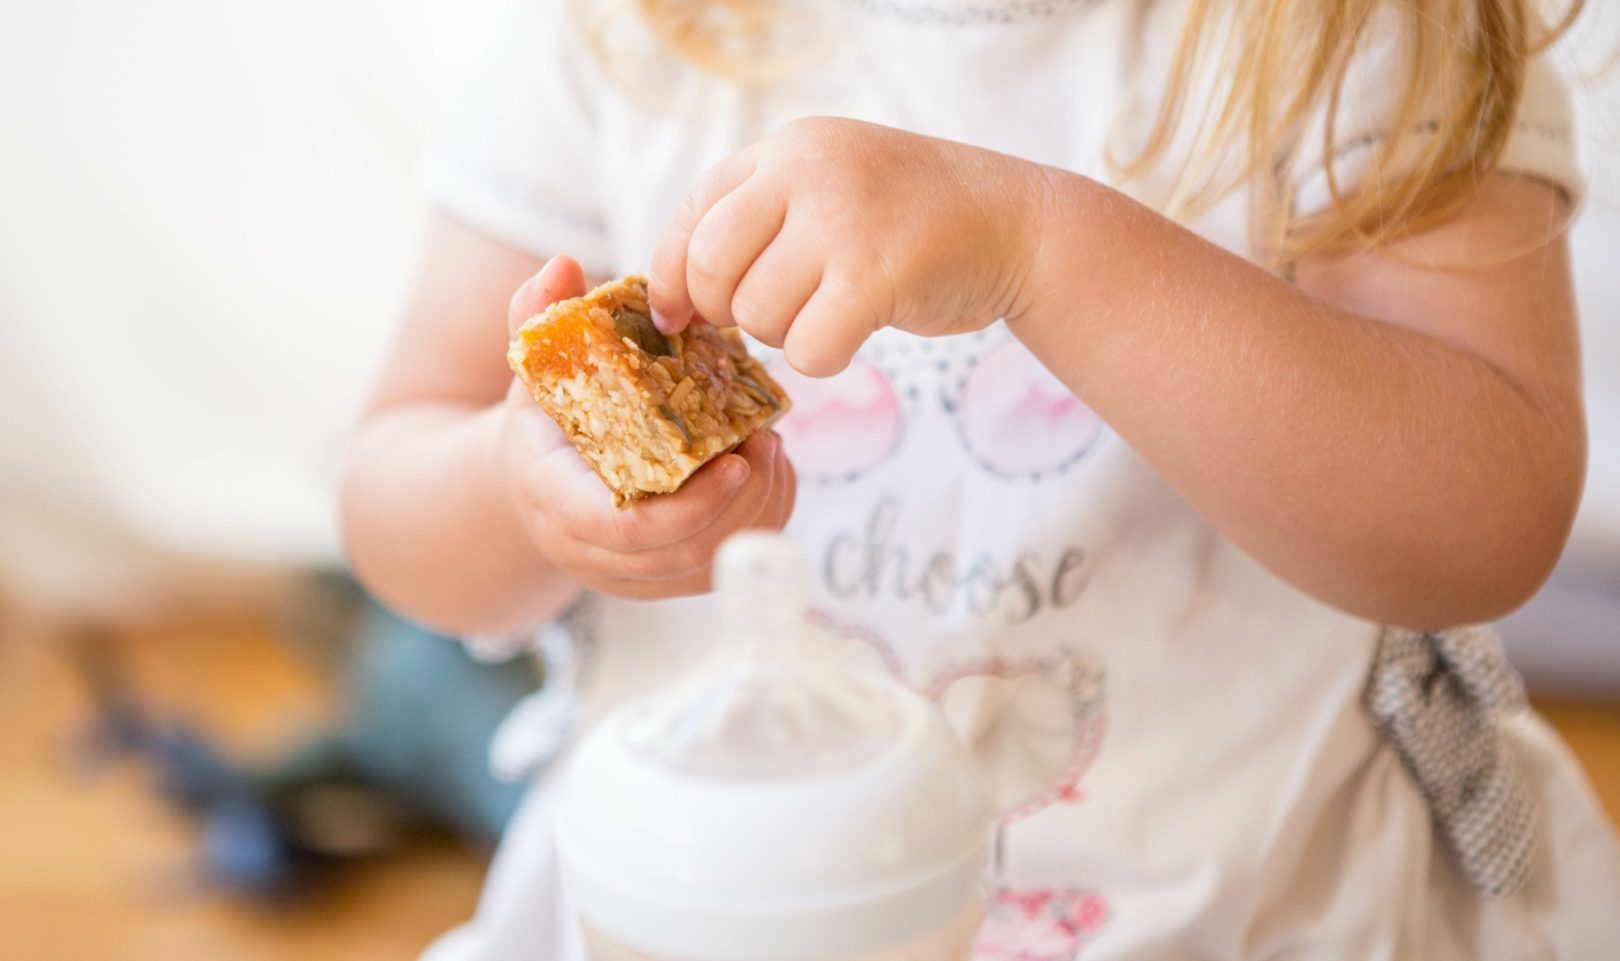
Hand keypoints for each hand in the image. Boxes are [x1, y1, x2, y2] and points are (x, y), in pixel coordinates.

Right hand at [499, 256, 796, 598]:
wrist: (534, 481)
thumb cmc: (543, 417)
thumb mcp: (532, 366)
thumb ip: (538, 317)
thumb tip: (563, 266)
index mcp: (559, 503)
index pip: (631, 528)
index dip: (691, 506)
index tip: (736, 461)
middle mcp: (594, 555)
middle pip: (685, 551)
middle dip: (740, 500)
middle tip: (768, 439)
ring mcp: (632, 576)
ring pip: (712, 565)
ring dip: (756, 511)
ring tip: (773, 449)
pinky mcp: (666, 580)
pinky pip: (725, 567)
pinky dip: (757, 524)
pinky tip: (770, 474)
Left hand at [648, 117, 1047, 375]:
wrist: (1018, 225)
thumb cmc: (912, 221)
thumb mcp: (830, 189)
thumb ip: (759, 221)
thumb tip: (672, 300)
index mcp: (788, 150)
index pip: (693, 215)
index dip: (670, 276)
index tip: (677, 317)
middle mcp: (807, 172)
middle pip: (710, 266)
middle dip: (725, 311)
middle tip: (769, 317)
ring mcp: (843, 221)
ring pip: (758, 315)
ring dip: (786, 335)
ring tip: (829, 312)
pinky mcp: (877, 276)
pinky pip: (807, 347)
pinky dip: (823, 358)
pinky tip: (852, 335)